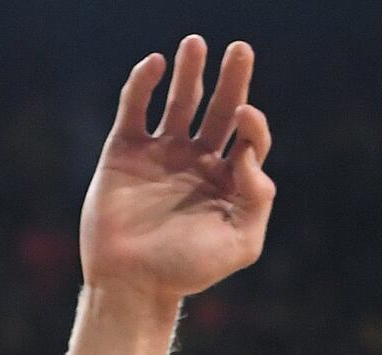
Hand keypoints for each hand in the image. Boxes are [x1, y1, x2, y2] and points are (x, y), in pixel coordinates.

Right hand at [78, 36, 274, 302]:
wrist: (132, 285)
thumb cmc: (187, 271)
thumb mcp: (239, 245)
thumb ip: (256, 201)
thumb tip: (250, 153)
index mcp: (228, 182)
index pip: (250, 138)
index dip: (253, 122)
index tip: (246, 119)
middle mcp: (197, 161)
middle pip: (221, 109)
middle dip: (232, 79)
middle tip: (241, 49)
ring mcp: (161, 153)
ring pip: (181, 100)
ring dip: (190, 72)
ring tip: (196, 43)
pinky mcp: (125, 150)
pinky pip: (135, 106)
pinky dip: (143, 82)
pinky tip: (156, 65)